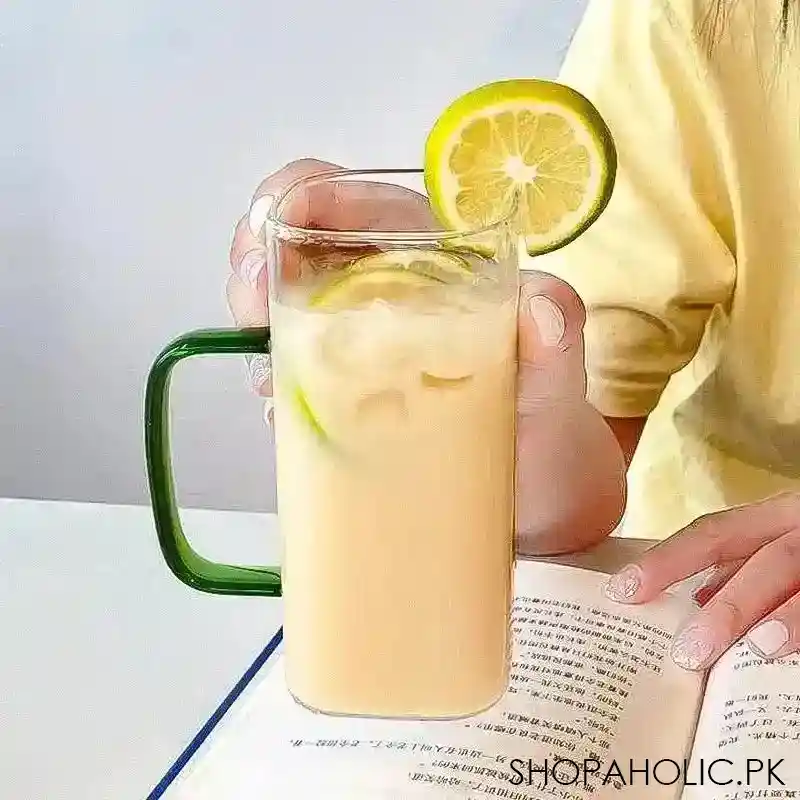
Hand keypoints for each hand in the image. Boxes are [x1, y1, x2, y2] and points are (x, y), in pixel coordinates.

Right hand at [226, 159, 626, 553]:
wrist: (532, 493)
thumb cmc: (545, 426)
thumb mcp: (556, 381)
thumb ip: (559, 340)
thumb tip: (538, 307)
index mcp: (437, 264)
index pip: (364, 204)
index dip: (310, 194)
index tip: (276, 219)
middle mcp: (391, 294)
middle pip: (306, 246)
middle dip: (261, 253)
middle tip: (251, 297)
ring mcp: (362, 343)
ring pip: (287, 301)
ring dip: (255, 311)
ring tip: (259, 351)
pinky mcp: (345, 391)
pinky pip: (293, 366)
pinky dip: (270, 372)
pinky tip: (275, 397)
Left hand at [604, 491, 799, 668]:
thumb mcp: (777, 547)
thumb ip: (739, 567)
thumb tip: (695, 599)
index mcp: (773, 519)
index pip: (712, 534)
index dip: (667, 560)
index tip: (623, 592)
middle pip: (764, 562)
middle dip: (725, 606)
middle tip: (688, 653)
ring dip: (784, 617)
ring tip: (758, 649)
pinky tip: (798, 658)